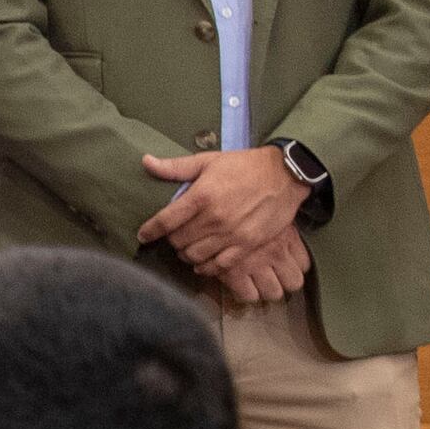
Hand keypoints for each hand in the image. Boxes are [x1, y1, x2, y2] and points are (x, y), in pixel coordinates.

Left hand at [139, 146, 309, 294]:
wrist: (286, 175)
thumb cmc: (244, 165)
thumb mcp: (208, 161)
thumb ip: (175, 167)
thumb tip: (146, 162)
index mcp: (202, 196)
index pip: (166, 221)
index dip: (150, 230)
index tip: (143, 235)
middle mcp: (215, 218)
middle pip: (178, 241)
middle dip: (171, 239)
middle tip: (174, 235)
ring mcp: (232, 234)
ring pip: (195, 256)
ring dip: (186, 254)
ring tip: (187, 247)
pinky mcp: (248, 245)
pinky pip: (220, 266)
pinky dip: (206, 267)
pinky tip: (202, 262)